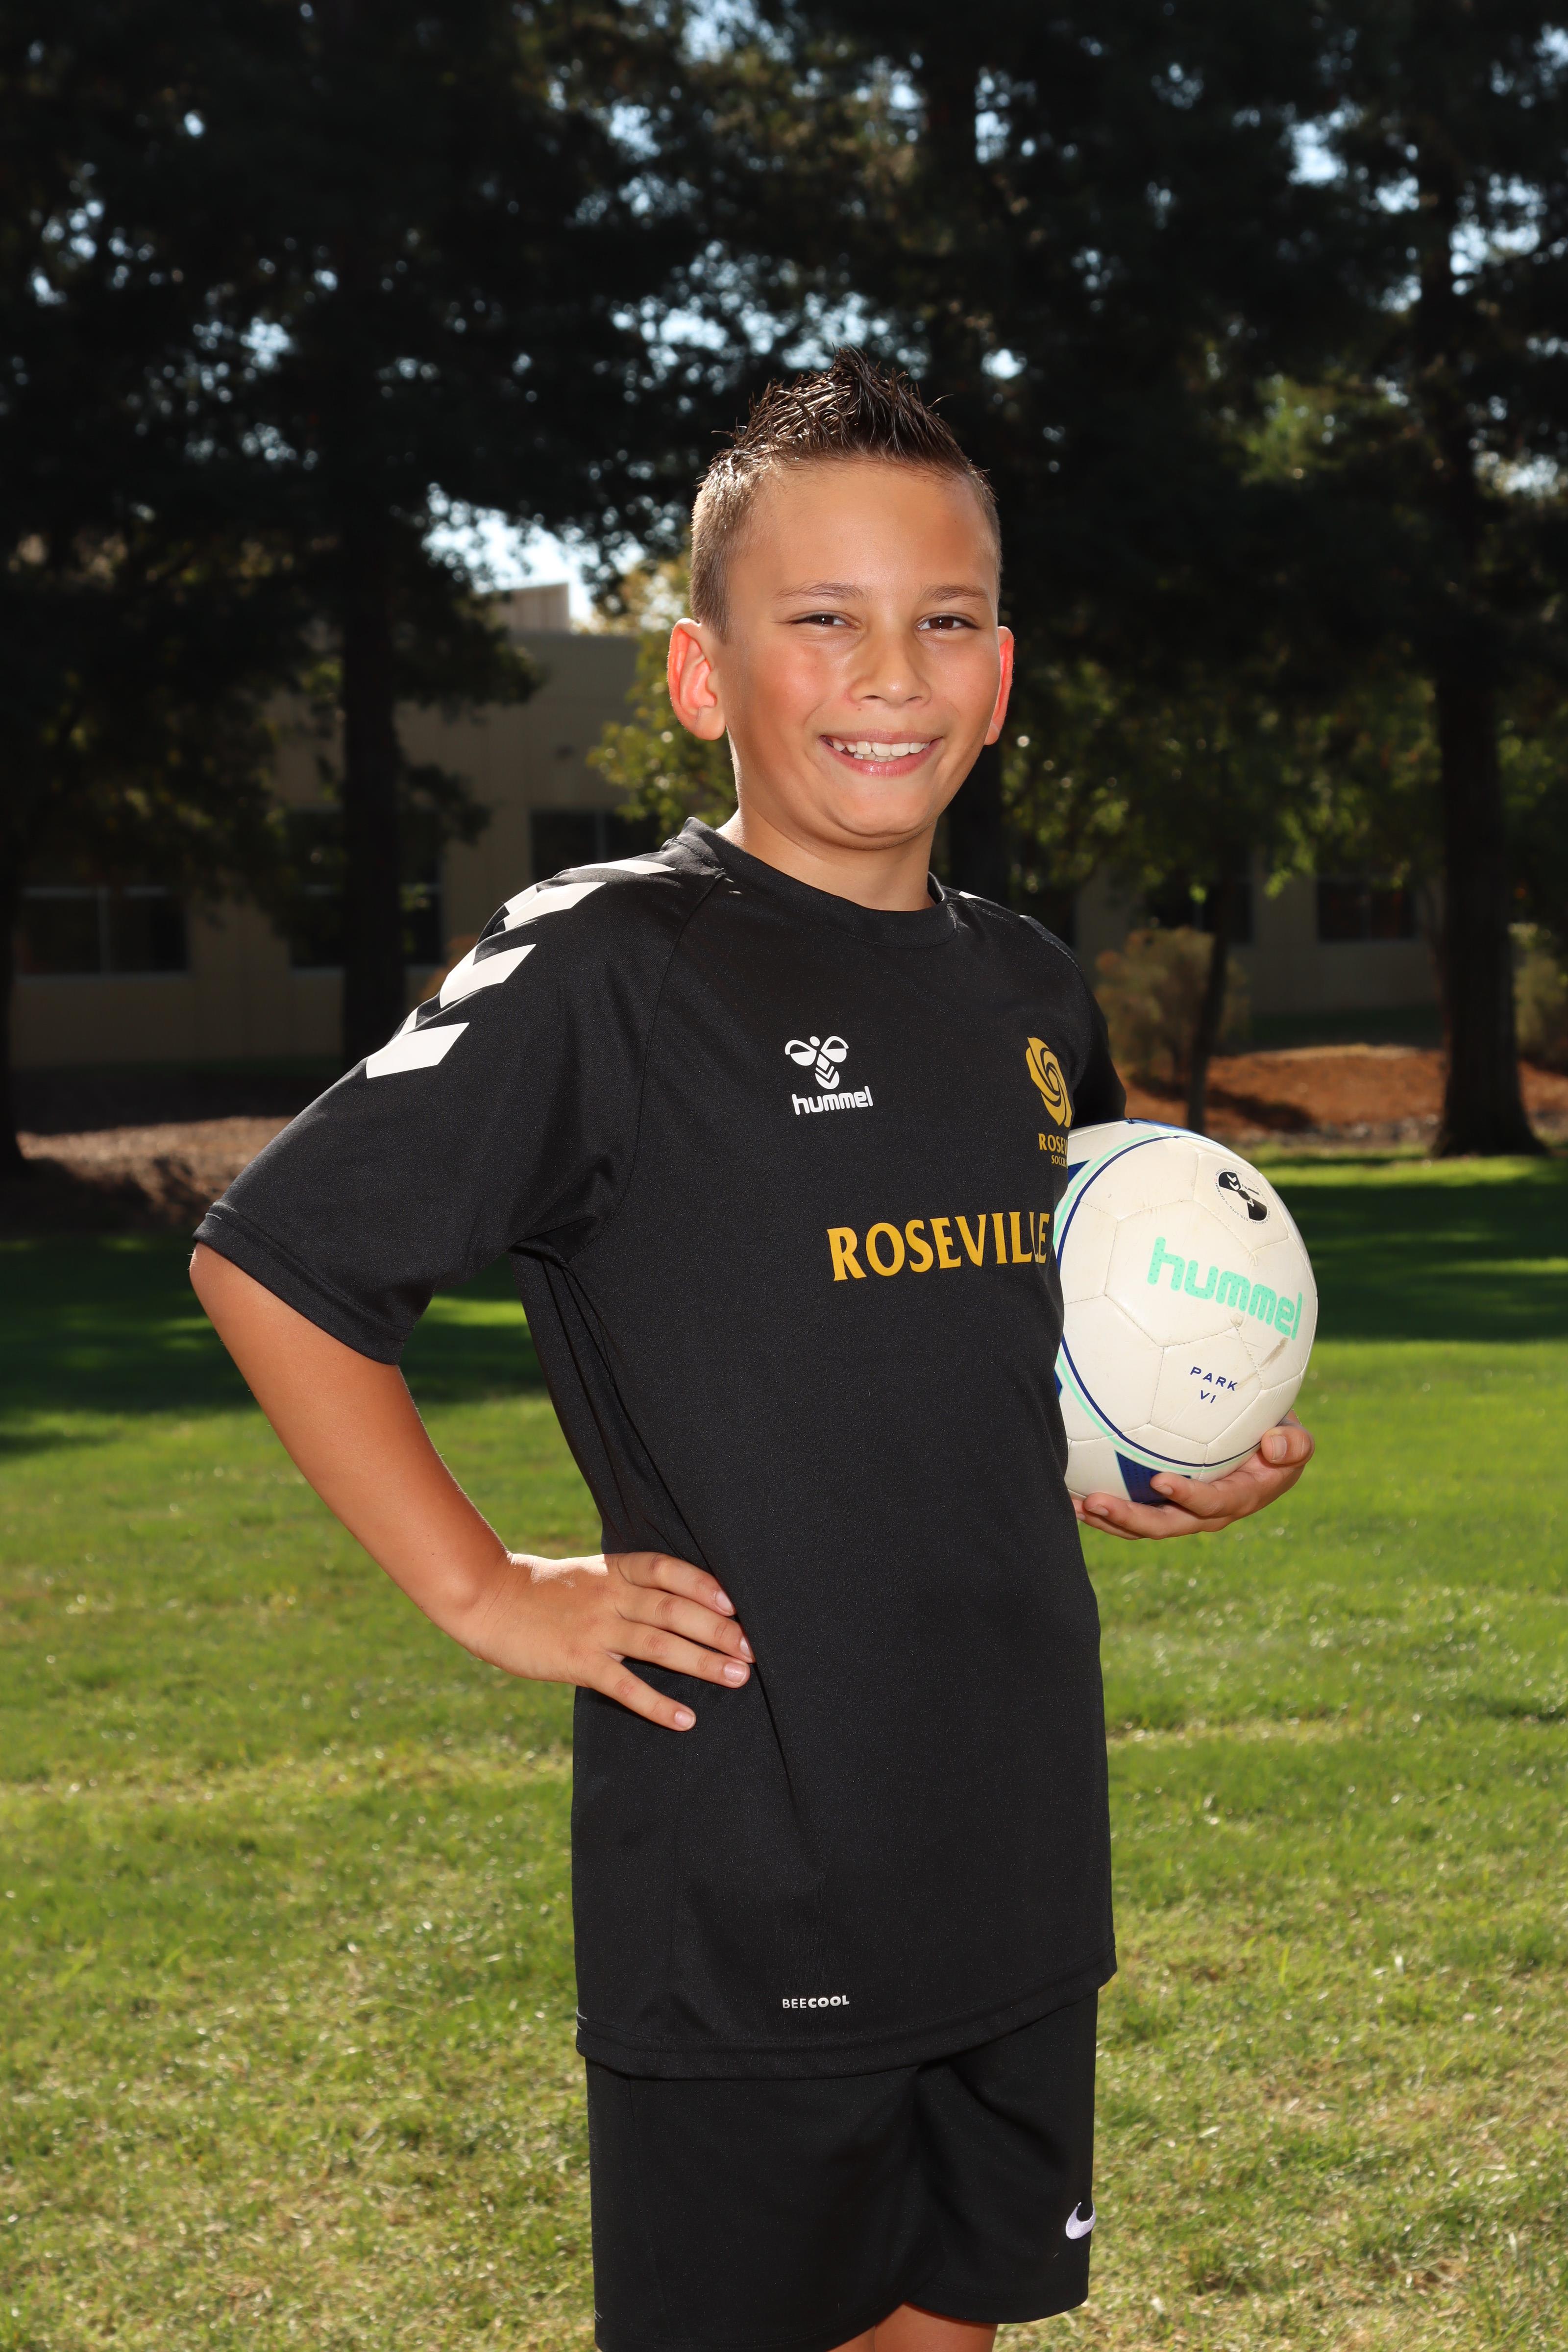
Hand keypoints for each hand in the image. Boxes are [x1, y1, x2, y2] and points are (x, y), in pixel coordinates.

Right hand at [465, 1549, 752, 1730]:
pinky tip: (684, 1719)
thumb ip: (630, 1585)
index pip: (668, 1570)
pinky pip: (624, 1685)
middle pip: (673, 1609)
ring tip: (737, 1678)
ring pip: (657, 1644)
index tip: (736, 1604)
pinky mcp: (577, 1661)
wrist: (489, 1600)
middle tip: (753, 1650)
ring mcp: (594, 1628)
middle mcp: (609, 1595)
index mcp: (615, 1570)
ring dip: (701, 1662)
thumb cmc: (547, 1591)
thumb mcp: (591, 1574)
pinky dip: (657, 1703)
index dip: (704, 1585)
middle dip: (717, 1630)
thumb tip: (681, 1602)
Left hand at [1073, 1412, 1314, 1541]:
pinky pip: (1133, 1511)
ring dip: (1107, 1519)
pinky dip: (1104, 1508)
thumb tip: (1275, 1446)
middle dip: (1129, 1520)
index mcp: (1239, 1499)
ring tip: (1073, 1504)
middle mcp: (1207, 1514)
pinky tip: (1072, 1494)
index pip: (1210, 1504)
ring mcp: (1183, 1513)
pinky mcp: (1165, 1505)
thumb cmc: (1279, 1438)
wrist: (1267, 1450)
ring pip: (1143, 1525)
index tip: (1160, 1481)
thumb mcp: (1296, 1440)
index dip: (1187, 1497)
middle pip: (1166, 1525)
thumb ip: (1294, 1444)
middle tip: (1095, 1503)